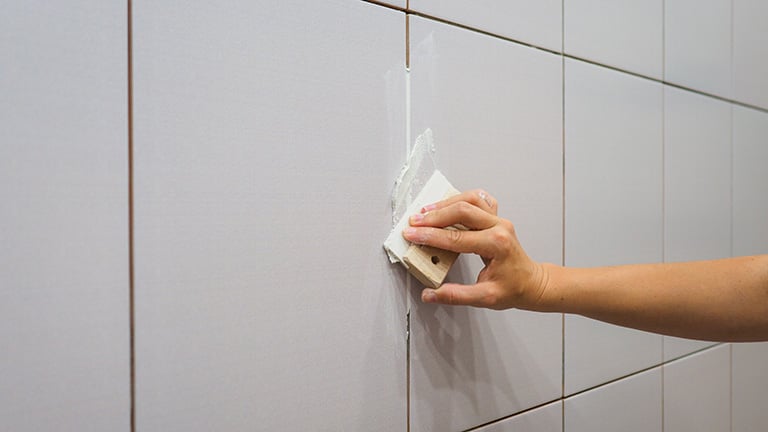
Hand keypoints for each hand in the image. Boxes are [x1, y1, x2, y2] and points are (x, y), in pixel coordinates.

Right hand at [402, 189, 550, 309]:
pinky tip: (448, 204)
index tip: (412, 235)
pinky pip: (478, 199)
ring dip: (445, 203)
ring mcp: (499, 219)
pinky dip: (460, 198)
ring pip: (470, 199)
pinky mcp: (496, 217)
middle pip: (462, 211)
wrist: (532, 283)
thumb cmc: (513, 289)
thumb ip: (456, 296)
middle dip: (434, 216)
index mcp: (496, 244)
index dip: (430, 236)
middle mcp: (499, 227)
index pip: (456, 238)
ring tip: (426, 211)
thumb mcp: (485, 298)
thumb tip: (430, 294)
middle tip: (414, 222)